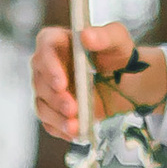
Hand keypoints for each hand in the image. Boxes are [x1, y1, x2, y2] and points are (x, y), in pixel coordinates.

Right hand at [29, 23, 166, 141]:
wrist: (126, 83)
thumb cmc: (118, 55)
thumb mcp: (117, 40)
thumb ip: (104, 35)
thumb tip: (86, 36)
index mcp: (57, 42)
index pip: (44, 47)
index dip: (49, 66)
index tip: (61, 82)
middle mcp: (47, 66)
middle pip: (40, 80)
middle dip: (55, 97)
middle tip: (72, 108)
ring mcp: (48, 90)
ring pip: (42, 105)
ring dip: (57, 117)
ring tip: (76, 125)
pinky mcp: (55, 111)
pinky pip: (51, 123)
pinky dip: (62, 129)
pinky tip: (76, 132)